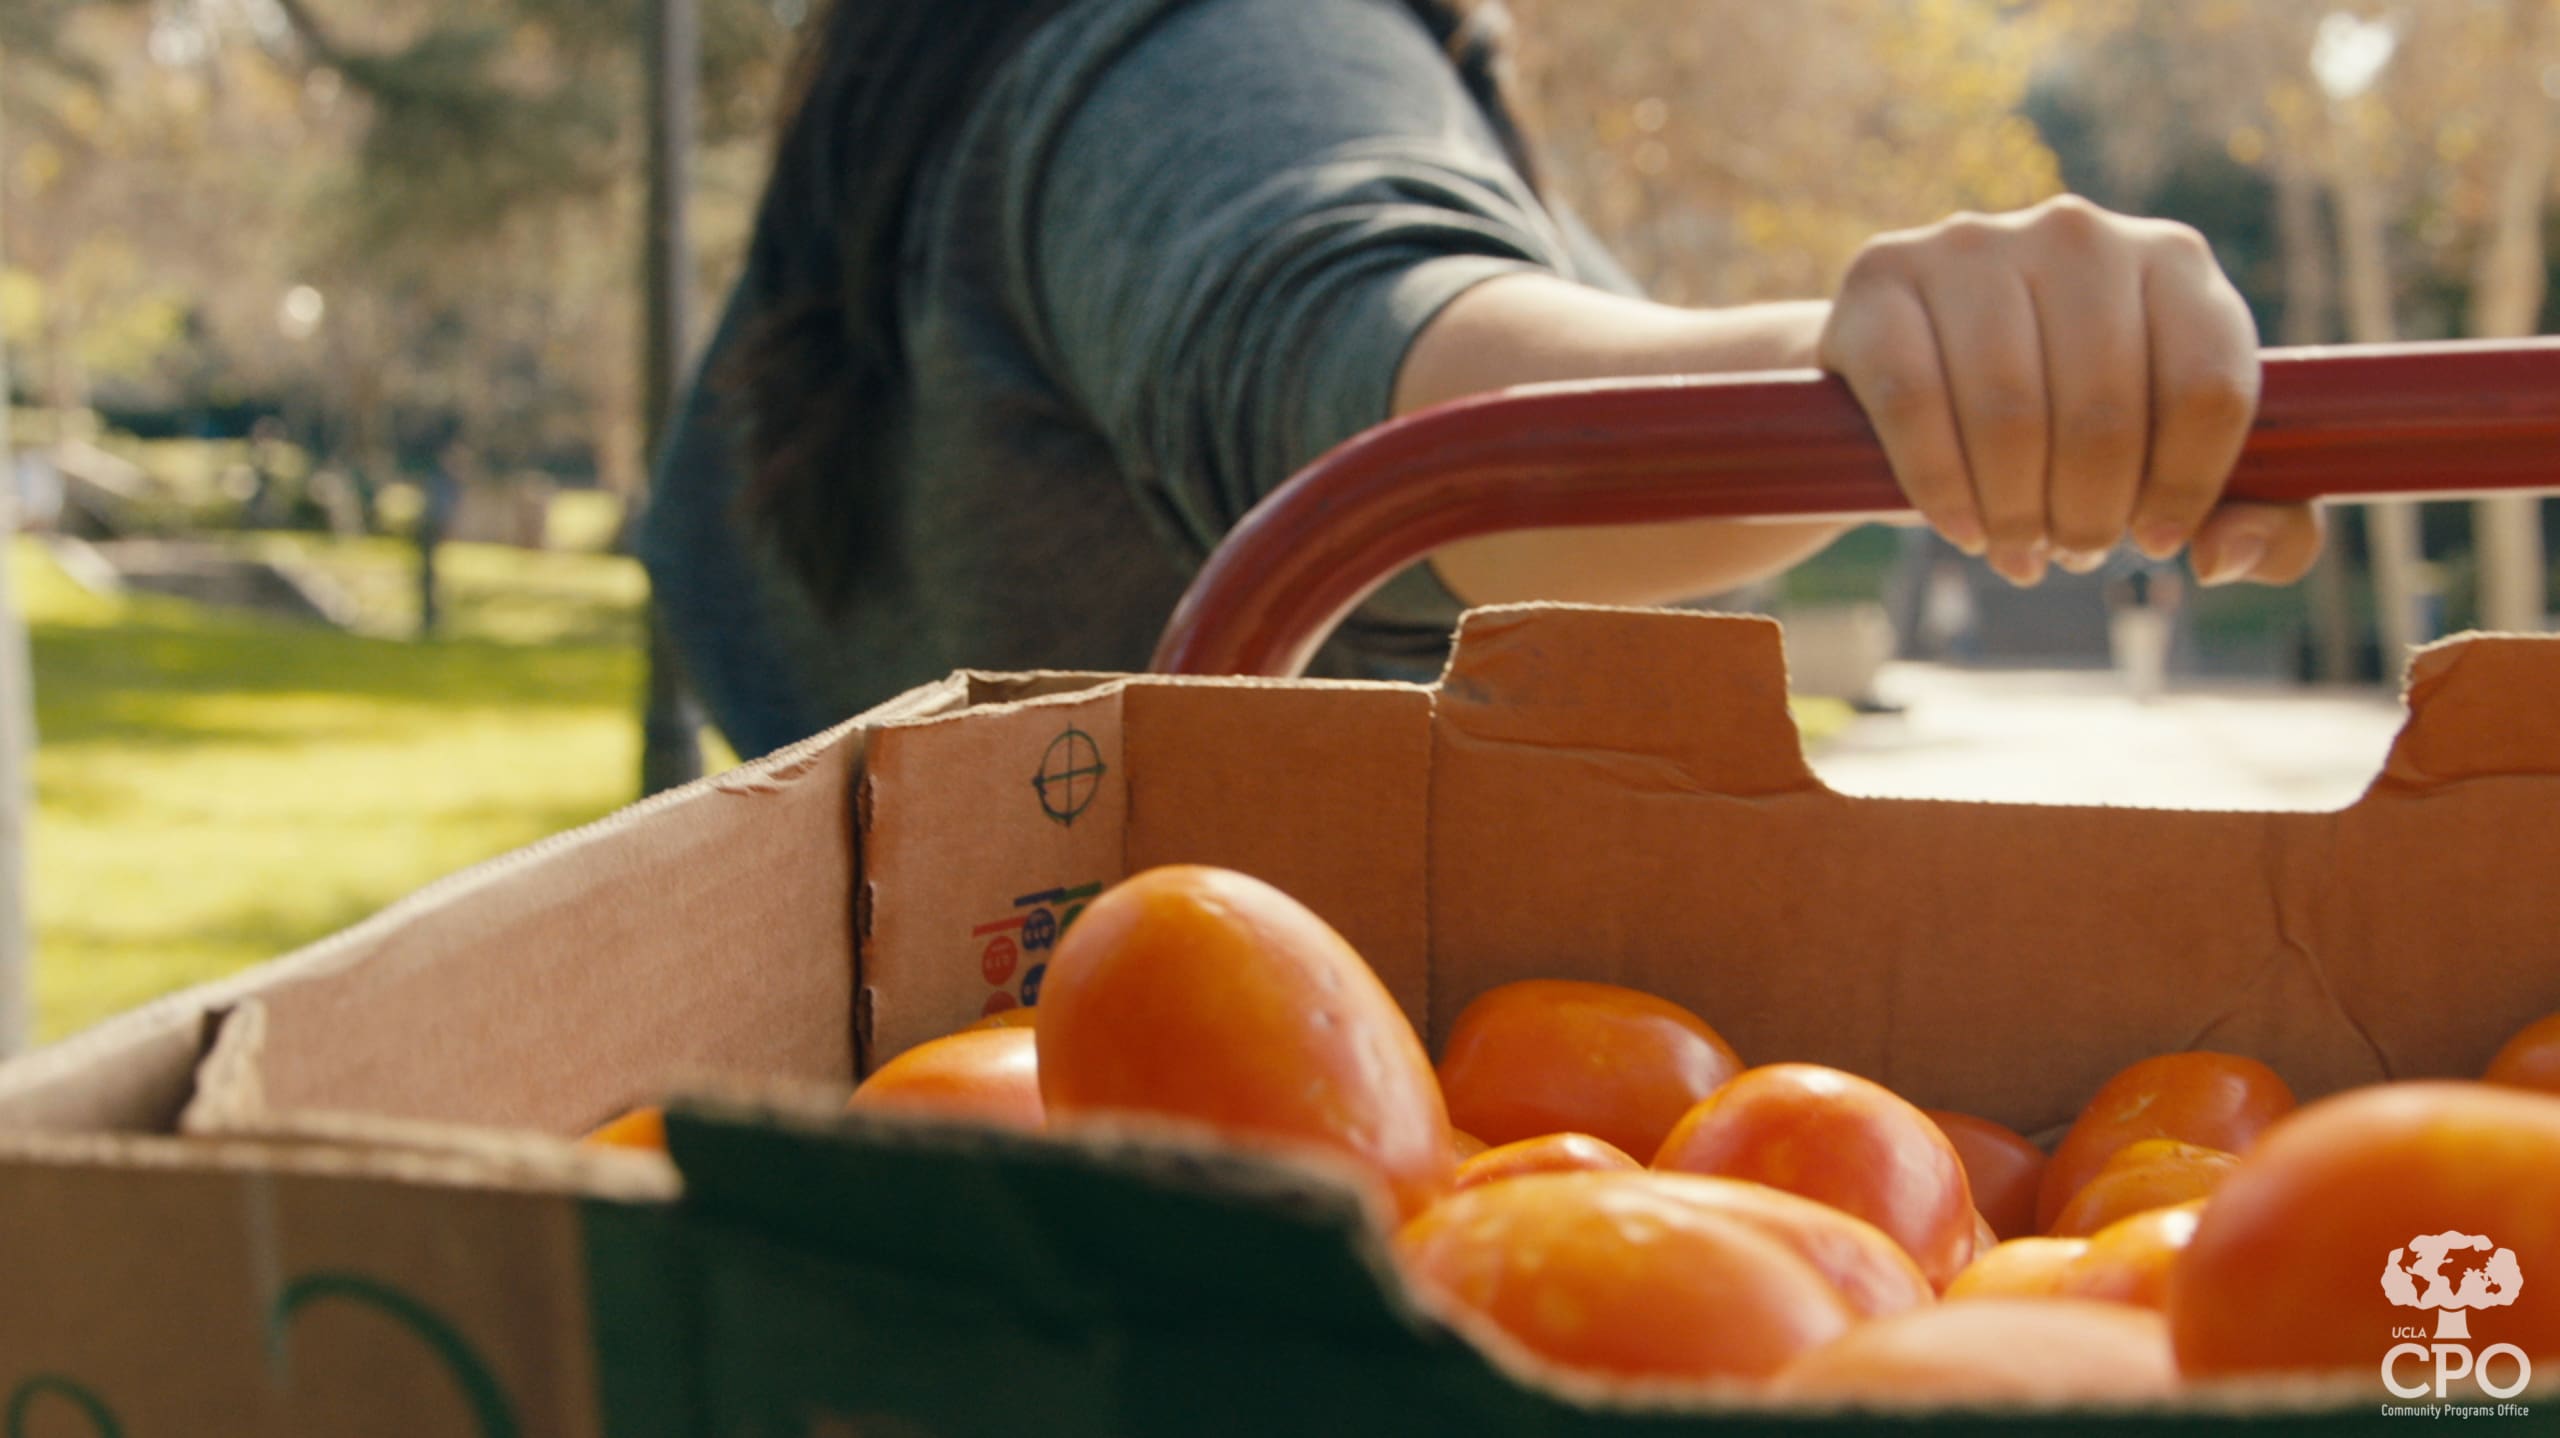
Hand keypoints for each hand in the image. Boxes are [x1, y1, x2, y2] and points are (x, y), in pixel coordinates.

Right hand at [1817, 195, 2318, 587]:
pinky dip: (1940, 487)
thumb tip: (2218, 555)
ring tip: (2016, 548)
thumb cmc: (2066, 425)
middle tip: (2072, 551)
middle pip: (2106, 411)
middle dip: (2091, 513)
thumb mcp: (2175, 469)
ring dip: (2015, 511)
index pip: (2209, 387)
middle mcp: (2079, 233)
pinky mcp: (1882, 273)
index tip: (2157, 541)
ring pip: (2009, 413)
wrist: (1915, 364)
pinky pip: (1914, 402)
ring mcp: (1974, 243)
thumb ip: (2261, 522)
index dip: (2187, 488)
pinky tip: (1959, 527)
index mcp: (2175, 261)